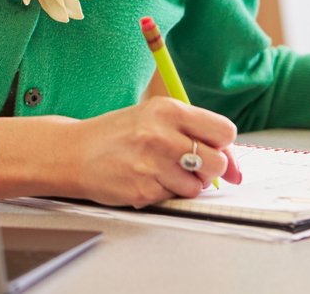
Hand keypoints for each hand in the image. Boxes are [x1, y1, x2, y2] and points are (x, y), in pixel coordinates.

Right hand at [66, 97, 241, 207]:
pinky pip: (174, 199)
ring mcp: (152, 164)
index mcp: (168, 110)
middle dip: (209, 168)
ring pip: (198, 186)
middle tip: (188, 164)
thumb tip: (235, 167)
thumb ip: (194, 133)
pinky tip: (146, 179)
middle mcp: (162, 135)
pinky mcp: (143, 190)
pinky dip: (165, 193)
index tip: (213, 149)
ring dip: (186, 183)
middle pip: (218, 162)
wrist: (74, 152)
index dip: (222, 145)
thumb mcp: (154, 117)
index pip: (224, 131)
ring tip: (162, 170)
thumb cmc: (117, 134)